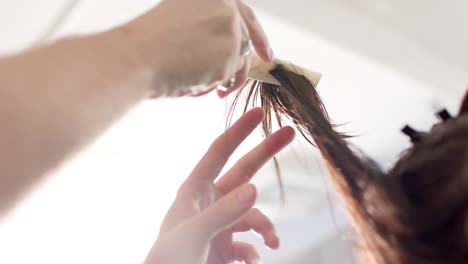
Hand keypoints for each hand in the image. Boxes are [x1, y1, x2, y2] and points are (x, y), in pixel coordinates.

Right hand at [114, 0, 272, 96]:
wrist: (135, 56)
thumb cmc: (148, 43)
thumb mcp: (180, 22)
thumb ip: (206, 28)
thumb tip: (226, 50)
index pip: (244, 14)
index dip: (257, 35)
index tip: (266, 54)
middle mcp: (226, 6)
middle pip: (242, 40)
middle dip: (238, 66)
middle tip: (229, 87)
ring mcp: (231, 27)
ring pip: (237, 61)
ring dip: (220, 78)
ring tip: (194, 85)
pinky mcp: (232, 51)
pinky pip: (230, 76)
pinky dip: (215, 85)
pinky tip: (191, 85)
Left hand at [144, 108, 294, 263]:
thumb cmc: (167, 261)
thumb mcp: (193, 234)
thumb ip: (223, 213)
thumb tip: (255, 189)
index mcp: (195, 190)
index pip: (219, 152)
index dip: (239, 130)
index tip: (258, 111)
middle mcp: (210, 203)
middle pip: (244, 172)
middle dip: (266, 152)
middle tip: (290, 132)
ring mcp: (219, 225)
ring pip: (253, 215)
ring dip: (266, 228)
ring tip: (272, 242)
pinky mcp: (225, 247)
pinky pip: (249, 244)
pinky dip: (255, 252)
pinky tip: (252, 262)